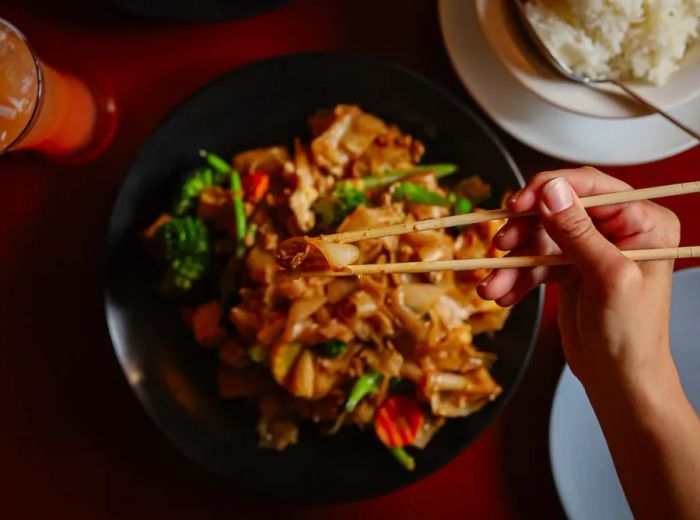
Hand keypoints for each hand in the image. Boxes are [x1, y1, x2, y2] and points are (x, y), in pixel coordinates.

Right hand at [478, 167, 680, 386]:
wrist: (619, 381)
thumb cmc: (630, 335)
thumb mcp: (606, 277)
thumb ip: (577, 231)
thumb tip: (551, 190)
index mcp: (643, 222)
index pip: (590, 187)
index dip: (548, 190)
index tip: (516, 204)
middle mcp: (618, 229)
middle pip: (557, 211)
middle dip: (524, 232)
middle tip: (500, 246)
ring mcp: (591, 249)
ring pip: (540, 239)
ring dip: (513, 264)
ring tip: (494, 287)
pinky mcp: (570, 269)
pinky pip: (535, 263)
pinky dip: (517, 279)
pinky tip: (504, 296)